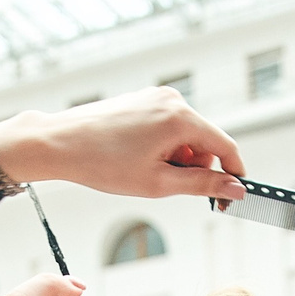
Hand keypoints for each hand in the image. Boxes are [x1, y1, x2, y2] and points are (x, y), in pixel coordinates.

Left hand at [0, 90, 249, 203]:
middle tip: (163, 182)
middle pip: (205, 141)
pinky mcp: (143, 100)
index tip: (230, 198)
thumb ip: (203, 185)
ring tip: (143, 168)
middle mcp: (172, 100)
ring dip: (175, 158)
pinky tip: (135, 156)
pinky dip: (161, 146)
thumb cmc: (103, 162)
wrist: (59, 143)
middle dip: (193, 167)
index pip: (226, 146)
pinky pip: (167, 127)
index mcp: (181, 117)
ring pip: (185, 136)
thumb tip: (235, 188)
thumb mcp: (158, 182)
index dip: (232, 174)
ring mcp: (156, 97)